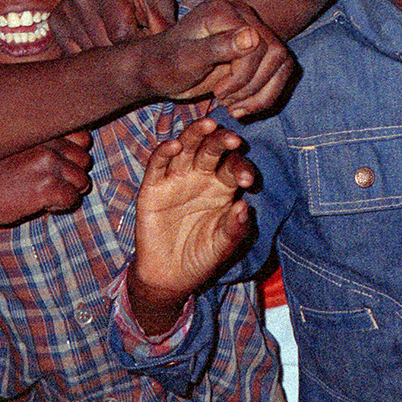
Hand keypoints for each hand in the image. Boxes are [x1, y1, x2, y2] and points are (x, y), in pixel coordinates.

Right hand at [0, 132, 93, 230]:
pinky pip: (73, 198)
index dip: (74, 155)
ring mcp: (50, 164)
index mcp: (42, 133)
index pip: (83, 137)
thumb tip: (80, 144)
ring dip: (67, 191)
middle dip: (72, 175)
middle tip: (49, 184)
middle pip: (85, 160)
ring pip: (82, 180)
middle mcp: (49, 144)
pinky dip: (61, 206)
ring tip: (43, 194)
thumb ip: (43, 143)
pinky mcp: (49, 186)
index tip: (59, 166)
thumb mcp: (16, 147)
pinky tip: (42, 204)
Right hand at [51, 0, 178, 52]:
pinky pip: (72, 53)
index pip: (121, 38)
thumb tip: (160, 56)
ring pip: (88, 53)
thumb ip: (162, 28)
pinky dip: (89, 52)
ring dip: (106, 52)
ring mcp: (65, 7)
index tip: (145, 33)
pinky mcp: (56, 20)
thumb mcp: (161, 5)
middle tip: (132, 32)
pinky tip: (101, 36)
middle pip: (103, 47)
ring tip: (118, 32)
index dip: (138, 43)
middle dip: (122, 48)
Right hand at [130, 118, 254, 309]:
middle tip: (233, 139)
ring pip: (186, 146)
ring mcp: (176, 179)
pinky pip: (158, 163)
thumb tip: (245, 207)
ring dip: (196, 133)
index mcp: (222, 186)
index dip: (242, 167)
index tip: (249, 180)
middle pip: (212, 148)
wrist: (170, 276)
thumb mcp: (223, 245)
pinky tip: (175, 145)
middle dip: (222, 140)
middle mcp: (201, 176)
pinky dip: (165, 151)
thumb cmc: (202, 256)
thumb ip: (235, 228)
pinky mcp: (153, 187)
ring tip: (208, 125)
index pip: (233, 166)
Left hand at [141, 0, 294, 115]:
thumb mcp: (187, 59)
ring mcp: (253, 30)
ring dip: (262, 94)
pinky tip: (243, 107)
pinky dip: (265, 96)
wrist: (158, 69)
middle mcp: (243, 15)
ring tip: (233, 107)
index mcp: (225, 11)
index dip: (244, 75)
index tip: (219, 94)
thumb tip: (253, 36)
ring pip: (283, 64)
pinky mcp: (258, 49)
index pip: (258, 44)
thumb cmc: (165, 64)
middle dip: (253, 86)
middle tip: (225, 102)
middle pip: (276, 54)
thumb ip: (218, 46)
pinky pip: (280, 73)